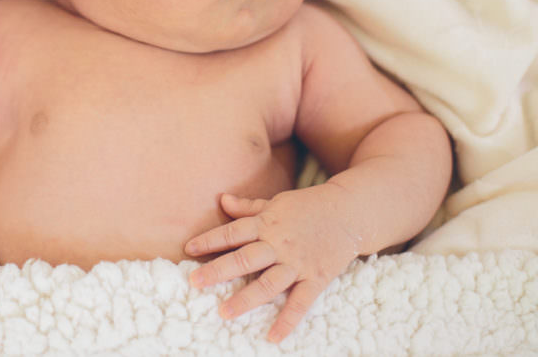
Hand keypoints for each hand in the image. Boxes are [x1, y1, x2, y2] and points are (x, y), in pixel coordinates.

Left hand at [185, 187, 360, 343]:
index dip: (210, 239)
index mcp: (267, 223)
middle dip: (218, 270)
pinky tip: (273, 337)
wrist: (349, 211)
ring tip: (224, 312)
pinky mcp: (316, 277)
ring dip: (246, 299)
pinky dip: (288, 320)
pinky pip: (301, 302)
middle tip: (195, 282)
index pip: (233, 232)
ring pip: (268, 283)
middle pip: (245, 259)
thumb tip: (222, 200)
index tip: (188, 248)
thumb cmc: (307, 207)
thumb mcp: (276, 202)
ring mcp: (298, 262)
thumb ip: (248, 206)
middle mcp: (279, 244)